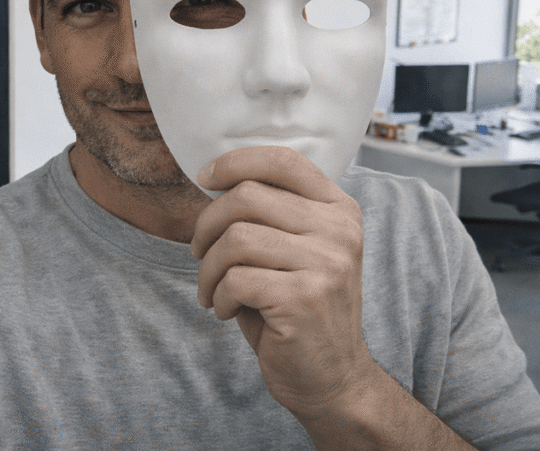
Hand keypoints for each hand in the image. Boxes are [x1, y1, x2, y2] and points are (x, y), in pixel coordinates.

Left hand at [191, 146, 376, 423]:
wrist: (333, 378)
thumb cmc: (299, 307)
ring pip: (235, 239)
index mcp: (339, 209)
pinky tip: (225, 310)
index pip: (284, 160)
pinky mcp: (304, 299)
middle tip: (200, 252)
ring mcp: (326, 264)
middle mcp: (339, 231)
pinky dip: (217, 296)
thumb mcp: (297, 249)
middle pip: (247, 196)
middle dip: (207, 225)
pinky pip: (235, 280)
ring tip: (212, 288)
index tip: (205, 178)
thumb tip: (214, 178)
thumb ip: (272, 213)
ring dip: (208, 268)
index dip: (235, 162)